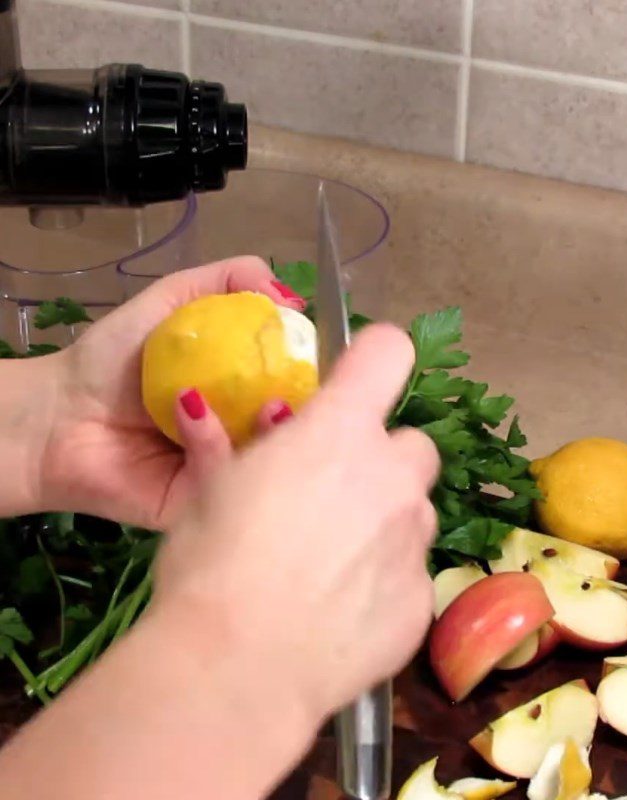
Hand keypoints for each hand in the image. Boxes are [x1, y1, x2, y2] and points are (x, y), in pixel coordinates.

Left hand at [39, 256, 304, 528]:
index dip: (315, 378)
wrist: (56, 414)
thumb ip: (231, 281)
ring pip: (268, 462)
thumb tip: (295, 297)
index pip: (298, 390)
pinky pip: (221, 480)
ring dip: (273, 431)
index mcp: (246, 395)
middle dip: (309, 414)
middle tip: (302, 392)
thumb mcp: (174, 300)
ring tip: (270, 406)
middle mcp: (243, 435)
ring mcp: (225, 473)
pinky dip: (213, 443)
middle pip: (294, 430)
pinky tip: (189, 410)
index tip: (322, 361)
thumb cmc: (115, 358)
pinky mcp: (199, 505)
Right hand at [152, 324, 439, 727]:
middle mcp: (391, 476)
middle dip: (381, 460)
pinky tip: (341, 611)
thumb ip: (228, 444)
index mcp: (339, 432)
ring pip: (414, 510)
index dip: (374, 358)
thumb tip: (211, 410)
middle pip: (412, 444)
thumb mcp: (208, 492)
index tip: (356, 380)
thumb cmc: (210, 566)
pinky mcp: (421, 599)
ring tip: (331, 563)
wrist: (235, 670)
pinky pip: (411, 573)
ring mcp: (414, 539)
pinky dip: (385, 580)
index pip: (389, 353)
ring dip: (385, 521)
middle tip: (335, 495)